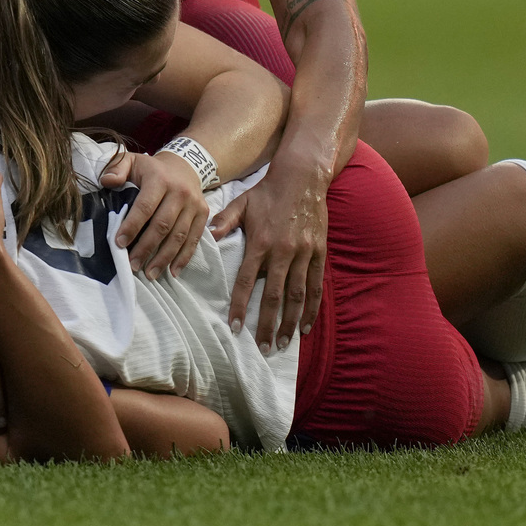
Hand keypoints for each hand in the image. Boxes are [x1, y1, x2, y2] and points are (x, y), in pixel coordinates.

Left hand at [105, 148, 207, 279]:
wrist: (184, 166)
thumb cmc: (151, 169)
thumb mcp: (132, 161)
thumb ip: (116, 168)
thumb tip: (106, 181)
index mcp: (159, 179)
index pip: (145, 206)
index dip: (132, 226)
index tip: (119, 243)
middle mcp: (180, 192)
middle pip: (163, 225)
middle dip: (146, 248)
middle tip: (133, 265)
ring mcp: (194, 205)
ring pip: (179, 236)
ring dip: (164, 258)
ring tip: (150, 274)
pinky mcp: (203, 214)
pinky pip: (194, 239)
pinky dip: (184, 257)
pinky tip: (173, 271)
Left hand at [212, 156, 327, 352]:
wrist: (302, 178)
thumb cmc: (267, 192)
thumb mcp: (241, 203)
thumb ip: (224, 222)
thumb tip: (206, 237)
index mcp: (261, 242)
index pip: (247, 281)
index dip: (240, 305)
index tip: (234, 327)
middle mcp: (284, 252)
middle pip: (274, 296)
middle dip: (268, 324)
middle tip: (263, 348)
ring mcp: (305, 254)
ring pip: (298, 295)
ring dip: (291, 322)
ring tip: (284, 344)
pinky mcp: (319, 253)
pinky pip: (317, 286)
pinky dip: (312, 308)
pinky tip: (306, 326)